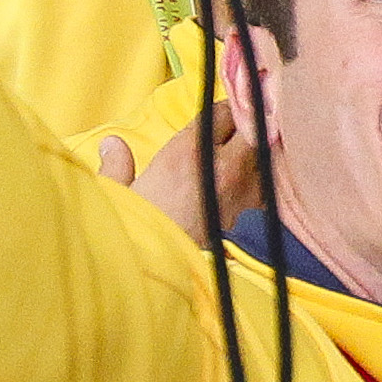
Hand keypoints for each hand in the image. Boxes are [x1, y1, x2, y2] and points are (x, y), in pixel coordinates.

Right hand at [98, 101, 257, 243]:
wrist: (164, 271)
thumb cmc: (140, 232)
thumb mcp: (120, 195)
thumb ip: (117, 166)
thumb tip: (112, 144)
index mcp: (191, 152)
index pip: (222, 112)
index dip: (223, 110)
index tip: (222, 114)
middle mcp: (225, 166)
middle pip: (252, 128)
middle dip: (248, 124)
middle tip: (242, 128)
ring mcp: (246, 191)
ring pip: (267, 156)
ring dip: (260, 151)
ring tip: (252, 152)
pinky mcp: (255, 216)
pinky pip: (269, 187)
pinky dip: (266, 181)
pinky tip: (258, 183)